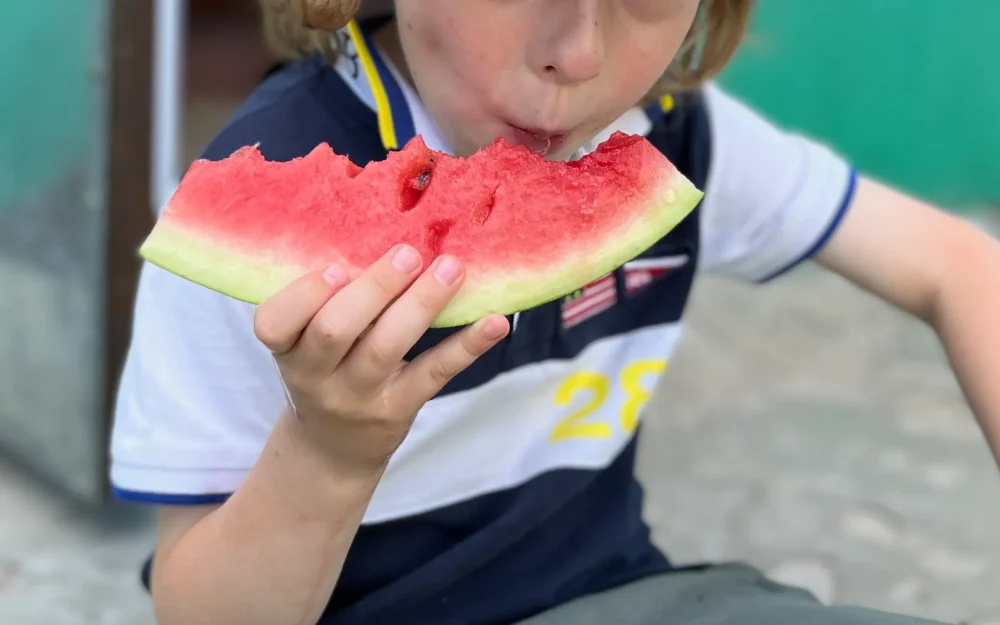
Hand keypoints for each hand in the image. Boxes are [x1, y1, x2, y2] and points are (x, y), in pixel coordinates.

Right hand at [253, 244, 509, 476]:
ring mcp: (357, 396)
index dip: (303, 294)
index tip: (337, 266)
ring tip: (452, 268)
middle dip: (373, 288)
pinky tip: (495, 322)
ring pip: (385, 348)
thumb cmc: (323, 371)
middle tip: (408, 253)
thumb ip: (329, 300)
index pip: (274, 323)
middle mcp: (315, 375)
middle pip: (335, 331)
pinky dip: (467, 346)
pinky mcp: (398, 410)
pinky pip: (433, 374)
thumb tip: (385, 232)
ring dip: (421, 304)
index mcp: (286, 348)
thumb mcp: (305, 343)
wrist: (331, 450)